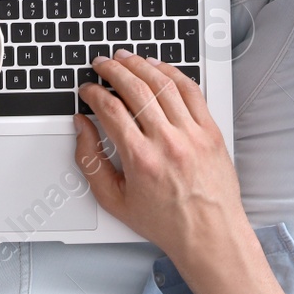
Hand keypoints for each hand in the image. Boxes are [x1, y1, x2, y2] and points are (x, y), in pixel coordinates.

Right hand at [73, 49, 249, 265]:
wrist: (210, 235)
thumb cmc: (166, 222)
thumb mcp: (114, 200)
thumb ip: (90, 161)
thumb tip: (82, 127)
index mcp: (141, 159)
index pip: (110, 109)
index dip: (93, 93)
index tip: (87, 90)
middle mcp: (168, 142)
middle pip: (135, 88)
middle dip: (112, 69)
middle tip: (101, 63)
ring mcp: (192, 134)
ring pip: (163, 83)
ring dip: (140, 64)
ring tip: (126, 58)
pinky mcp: (211, 131)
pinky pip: (191, 90)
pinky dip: (172, 73)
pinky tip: (158, 67)